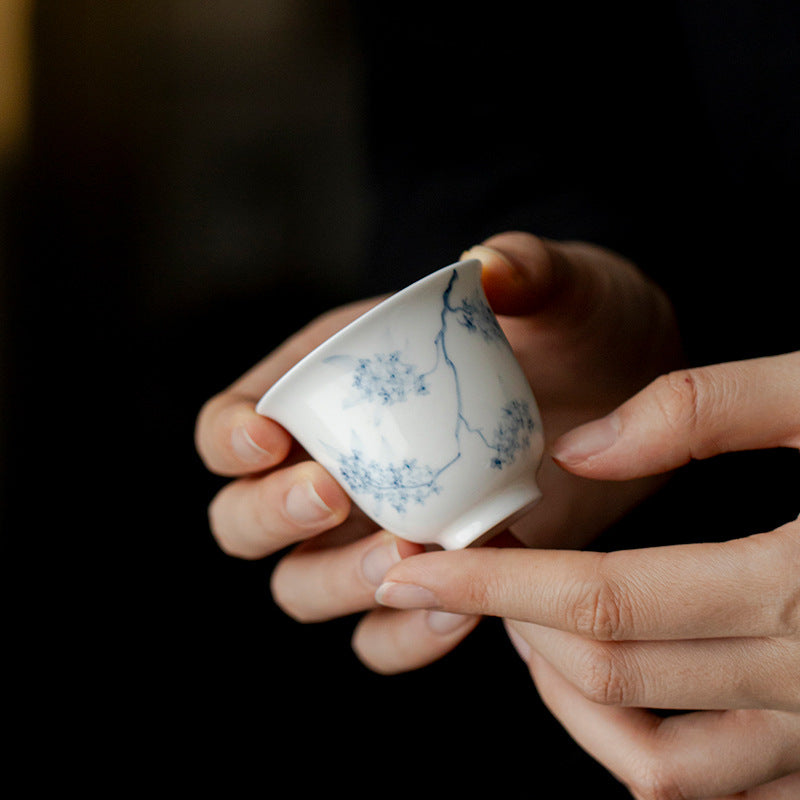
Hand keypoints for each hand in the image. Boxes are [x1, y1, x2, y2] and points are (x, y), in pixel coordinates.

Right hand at [194, 231, 682, 673]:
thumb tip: (487, 264)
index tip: (270, 437)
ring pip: (302, 586)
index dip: (228, 436)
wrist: (624, 394)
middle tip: (336, 494)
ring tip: (407, 555)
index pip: (232, 419)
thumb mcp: (561, 289)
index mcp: (329, 384)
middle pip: (242, 518)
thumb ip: (527, 268)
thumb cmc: (576, 327)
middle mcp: (335, 466)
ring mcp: (376, 533)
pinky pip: (382, 636)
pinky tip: (457, 612)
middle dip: (270, 516)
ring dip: (335, 582)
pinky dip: (402, 636)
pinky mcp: (430, 584)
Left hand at [374, 352, 799, 797]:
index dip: (490, 587)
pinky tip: (615, 672)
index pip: (599, 606)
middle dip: (510, 623)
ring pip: (654, 757)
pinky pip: (714, 780)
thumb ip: (713, 407)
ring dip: (567, 691)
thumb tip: (585, 446)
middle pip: (609, 675)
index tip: (411, 565)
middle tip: (467, 567)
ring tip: (526, 620)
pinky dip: (638, 736)